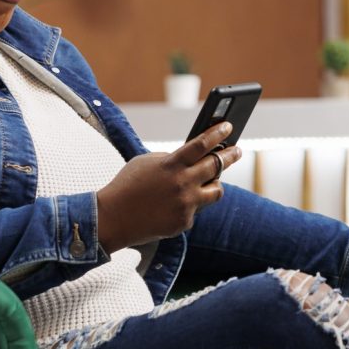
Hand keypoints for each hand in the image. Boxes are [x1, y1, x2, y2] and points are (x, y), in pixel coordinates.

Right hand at [96, 123, 238, 249]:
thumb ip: (170, 159)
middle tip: (237, 150)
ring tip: (212, 181)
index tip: (229, 127)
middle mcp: (182, 183)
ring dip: (214, 184)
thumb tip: (192, 158)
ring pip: (216, 191)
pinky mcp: (184, 221)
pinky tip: (175, 206)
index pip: (202, 144)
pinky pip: (196, 210)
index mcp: (171, 164)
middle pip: (216, 165)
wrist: (111, 219)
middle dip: (230, 155)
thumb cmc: (127, 186)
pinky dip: (188, 206)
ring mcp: (185, 204)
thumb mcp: (146, 162)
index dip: (218, 133)